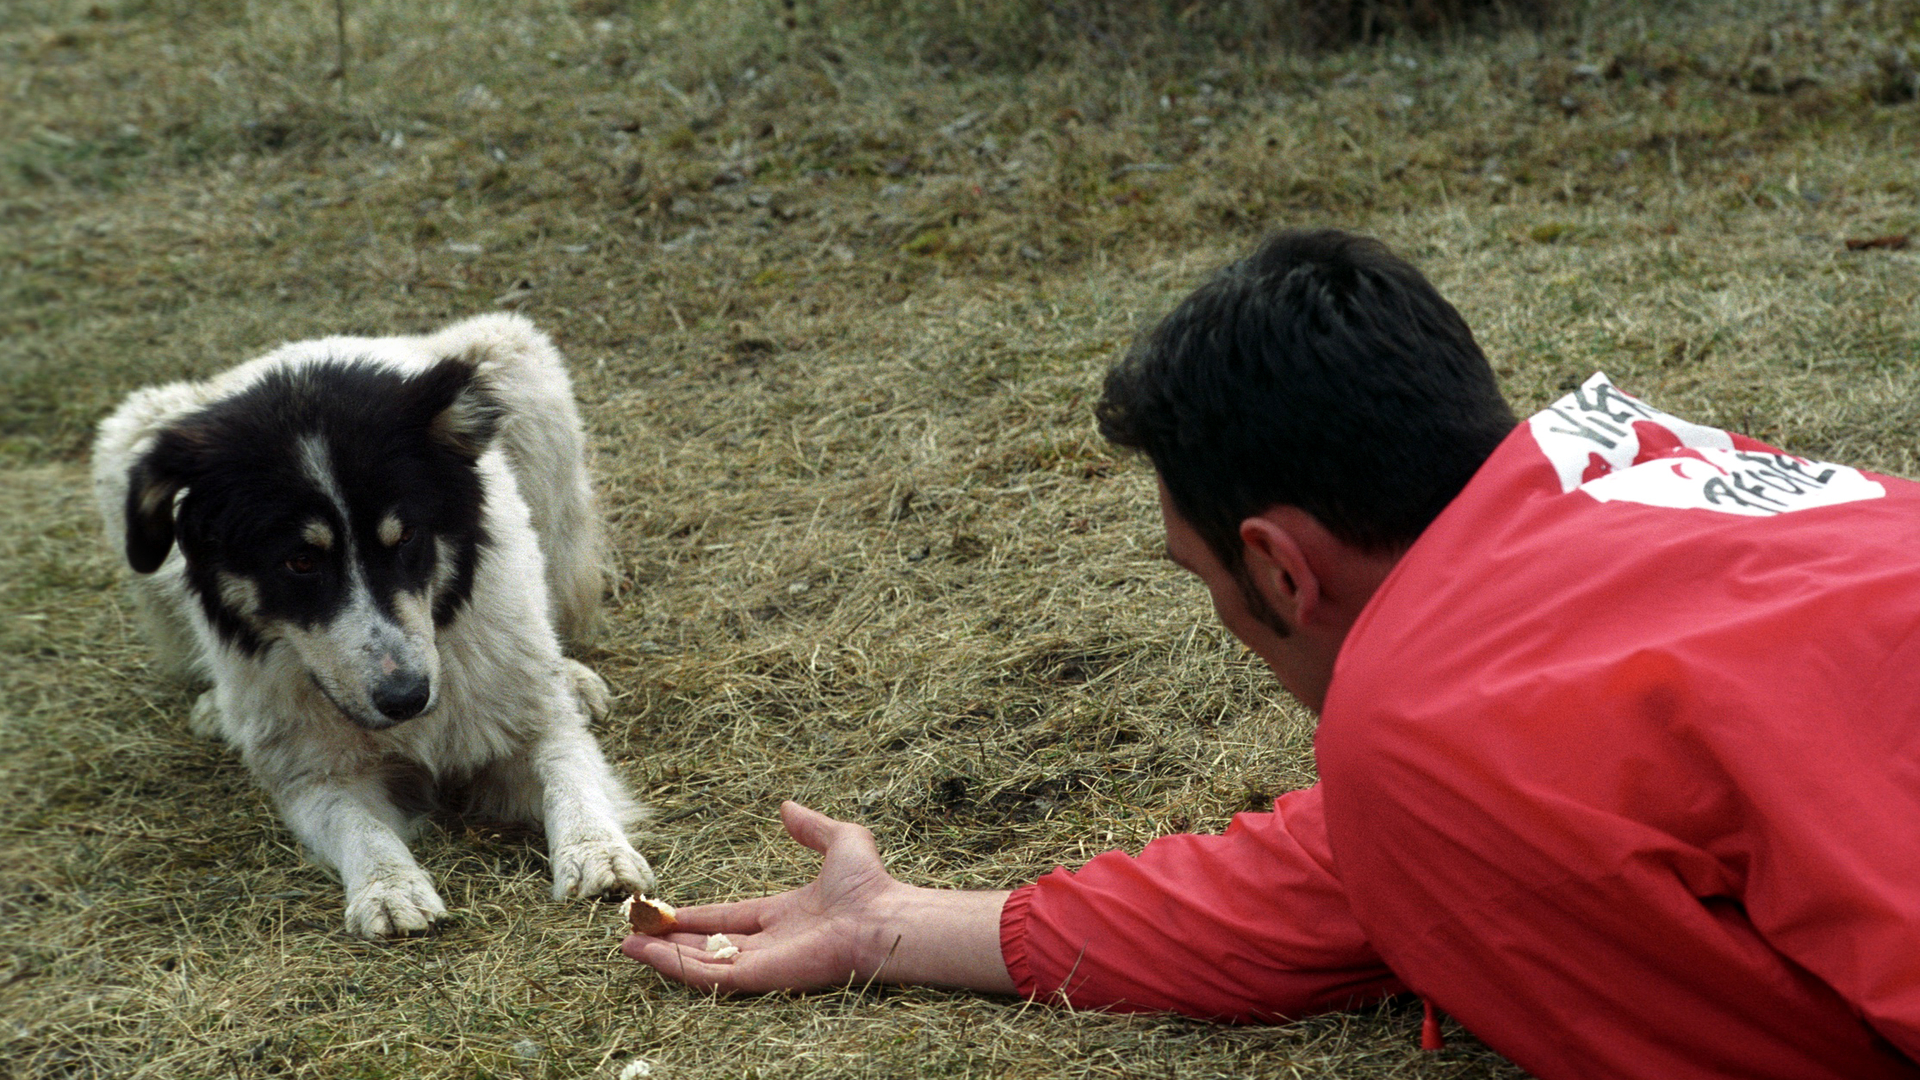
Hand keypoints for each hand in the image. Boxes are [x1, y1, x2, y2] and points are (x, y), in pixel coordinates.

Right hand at [621, 801, 1013, 994]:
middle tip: (635, 932)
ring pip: (701, 963)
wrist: (883, 915)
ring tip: (627, 947)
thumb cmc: (870, 884)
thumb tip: (788, 807)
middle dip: (670, 940)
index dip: (695, 916)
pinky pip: (710, 977)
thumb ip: (811, 828)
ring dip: (664, 956)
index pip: (728, 918)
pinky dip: (677, 968)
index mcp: (784, 915)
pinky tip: (650, 955)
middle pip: (708, 944)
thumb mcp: (840, 841)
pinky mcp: (760, 977)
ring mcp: (763, 962)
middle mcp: (770, 942)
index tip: (666, 911)